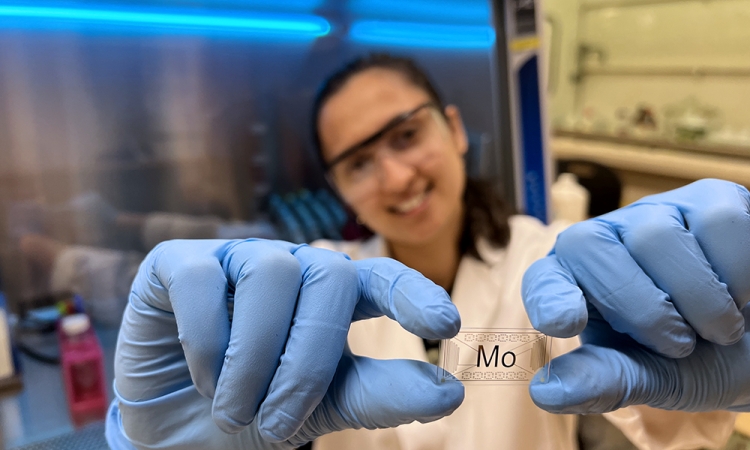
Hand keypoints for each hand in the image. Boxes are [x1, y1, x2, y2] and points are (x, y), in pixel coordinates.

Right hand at [111, 239, 462, 448]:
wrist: (180, 429)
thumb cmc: (260, 408)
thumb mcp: (325, 406)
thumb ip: (381, 394)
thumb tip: (449, 391)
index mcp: (334, 296)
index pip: (383, 277)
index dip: (414, 292)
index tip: (446, 324)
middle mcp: (292, 266)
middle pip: (329, 275)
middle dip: (309, 358)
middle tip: (278, 421)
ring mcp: (236, 258)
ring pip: (270, 274)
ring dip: (254, 357)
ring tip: (235, 409)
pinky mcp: (179, 263)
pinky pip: (203, 280)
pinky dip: (205, 341)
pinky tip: (202, 377)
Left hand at [522, 179, 749, 412]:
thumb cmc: (693, 359)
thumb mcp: (648, 377)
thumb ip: (603, 382)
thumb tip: (545, 392)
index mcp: (576, 284)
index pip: (544, 279)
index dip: (550, 296)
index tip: (564, 323)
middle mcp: (607, 239)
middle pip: (594, 249)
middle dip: (642, 310)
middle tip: (681, 344)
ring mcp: (656, 213)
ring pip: (657, 237)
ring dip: (699, 299)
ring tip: (716, 326)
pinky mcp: (711, 198)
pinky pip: (719, 223)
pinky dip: (739, 272)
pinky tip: (739, 292)